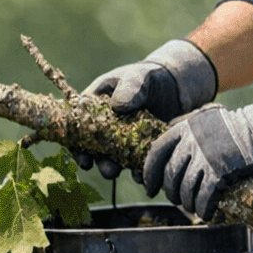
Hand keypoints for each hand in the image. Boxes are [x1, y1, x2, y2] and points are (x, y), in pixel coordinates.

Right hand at [76, 39, 217, 178]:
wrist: (173, 86)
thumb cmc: (147, 77)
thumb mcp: (136, 77)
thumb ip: (129, 88)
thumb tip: (118, 106)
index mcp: (94, 107)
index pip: (78, 128)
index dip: (78, 146)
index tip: (84, 160)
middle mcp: (104, 127)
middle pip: (95, 149)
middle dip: (101, 163)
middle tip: (110, 171)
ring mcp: (121, 139)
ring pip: (114, 159)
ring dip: (119, 169)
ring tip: (128, 174)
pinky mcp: (139, 147)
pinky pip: (135, 162)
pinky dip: (139, 170)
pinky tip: (143, 174)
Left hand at [143, 96, 252, 218]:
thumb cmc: (237, 125)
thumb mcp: (207, 116)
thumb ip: (186, 123)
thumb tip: (167, 131)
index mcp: (185, 128)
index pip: (156, 153)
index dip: (149, 173)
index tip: (150, 186)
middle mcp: (191, 143)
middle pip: (170, 175)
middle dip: (171, 192)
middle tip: (176, 199)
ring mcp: (204, 159)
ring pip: (185, 189)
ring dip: (187, 203)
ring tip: (192, 207)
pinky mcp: (219, 174)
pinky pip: (203, 198)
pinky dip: (203, 208)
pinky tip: (206, 213)